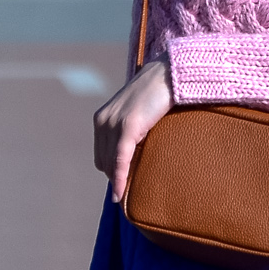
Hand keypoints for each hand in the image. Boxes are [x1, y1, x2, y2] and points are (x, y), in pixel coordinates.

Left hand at [93, 56, 172, 202]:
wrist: (167, 75)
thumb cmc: (156, 95)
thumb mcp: (135, 114)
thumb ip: (128, 130)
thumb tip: (132, 152)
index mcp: (102, 118)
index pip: (100, 153)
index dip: (110, 170)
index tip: (120, 183)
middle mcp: (103, 120)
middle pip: (103, 161)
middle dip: (114, 176)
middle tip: (126, 191)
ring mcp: (114, 123)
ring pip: (110, 163)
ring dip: (117, 180)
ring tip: (126, 194)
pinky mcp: (128, 126)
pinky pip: (120, 159)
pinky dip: (119, 178)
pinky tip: (120, 193)